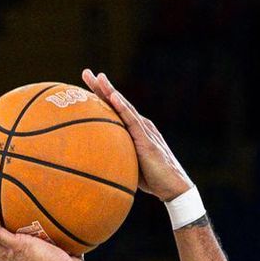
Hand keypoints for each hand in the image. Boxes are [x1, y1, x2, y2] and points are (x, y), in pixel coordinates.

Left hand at [81, 70, 192, 201]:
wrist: (173, 188)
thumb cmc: (152, 179)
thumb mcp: (128, 165)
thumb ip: (115, 157)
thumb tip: (95, 162)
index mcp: (134, 130)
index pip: (114, 109)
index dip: (100, 96)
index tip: (86, 84)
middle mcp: (139, 125)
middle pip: (117, 102)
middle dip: (102, 87)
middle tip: (86, 72)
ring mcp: (144, 130)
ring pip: (124, 106)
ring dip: (111, 91)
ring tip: (99, 78)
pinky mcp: (147, 139)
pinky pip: (132, 121)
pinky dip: (122, 108)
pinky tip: (113, 97)